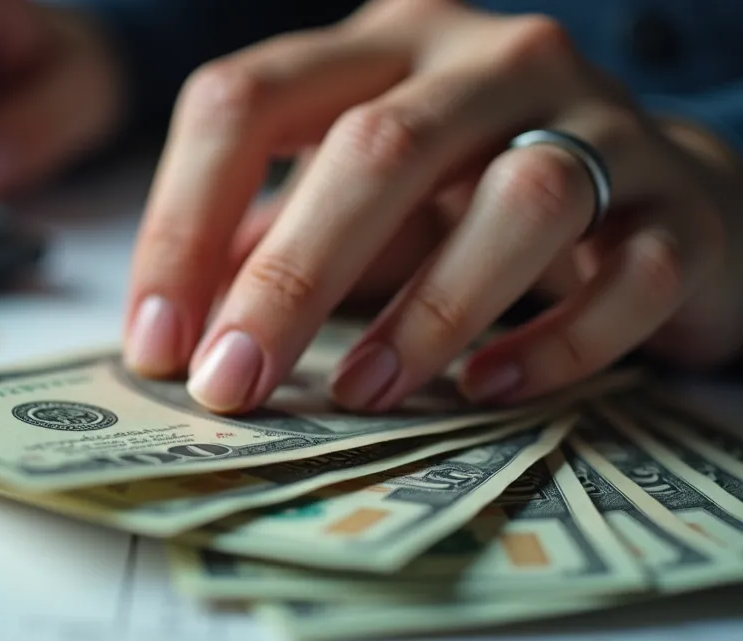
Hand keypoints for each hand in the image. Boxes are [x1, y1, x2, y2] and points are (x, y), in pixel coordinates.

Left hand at [122, 0, 742, 413]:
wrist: (661, 190)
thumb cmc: (474, 196)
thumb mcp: (355, 194)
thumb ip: (271, 233)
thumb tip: (174, 324)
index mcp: (383, 46)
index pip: (246, 100)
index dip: (182, 223)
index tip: (157, 344)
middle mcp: (490, 62)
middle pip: (374, 146)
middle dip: (290, 276)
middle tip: (232, 385)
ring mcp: (600, 124)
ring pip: (522, 198)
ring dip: (428, 310)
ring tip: (361, 393)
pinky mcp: (683, 209)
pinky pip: (630, 278)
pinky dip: (556, 342)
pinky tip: (489, 387)